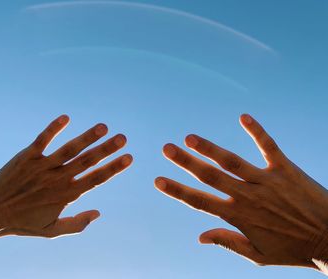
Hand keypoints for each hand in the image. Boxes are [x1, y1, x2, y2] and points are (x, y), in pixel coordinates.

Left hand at [0, 115, 132, 241]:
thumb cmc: (23, 223)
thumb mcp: (52, 231)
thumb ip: (77, 224)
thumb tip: (99, 213)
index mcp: (67, 195)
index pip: (96, 179)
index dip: (114, 168)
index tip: (129, 157)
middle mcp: (58, 179)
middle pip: (87, 161)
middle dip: (107, 149)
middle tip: (123, 137)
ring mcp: (42, 166)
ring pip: (69, 149)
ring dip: (87, 137)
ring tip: (103, 127)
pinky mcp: (27, 156)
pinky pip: (42, 140)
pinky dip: (53, 128)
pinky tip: (66, 117)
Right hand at [155, 114, 327, 272]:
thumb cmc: (293, 249)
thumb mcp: (258, 255)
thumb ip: (227, 243)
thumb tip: (199, 237)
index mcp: (239, 217)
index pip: (200, 202)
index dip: (177, 191)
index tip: (158, 180)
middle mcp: (248, 196)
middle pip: (210, 176)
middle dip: (185, 163)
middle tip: (166, 148)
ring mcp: (266, 181)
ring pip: (232, 162)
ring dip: (210, 148)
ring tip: (190, 137)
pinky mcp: (285, 169)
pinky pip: (268, 146)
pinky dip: (256, 131)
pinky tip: (243, 117)